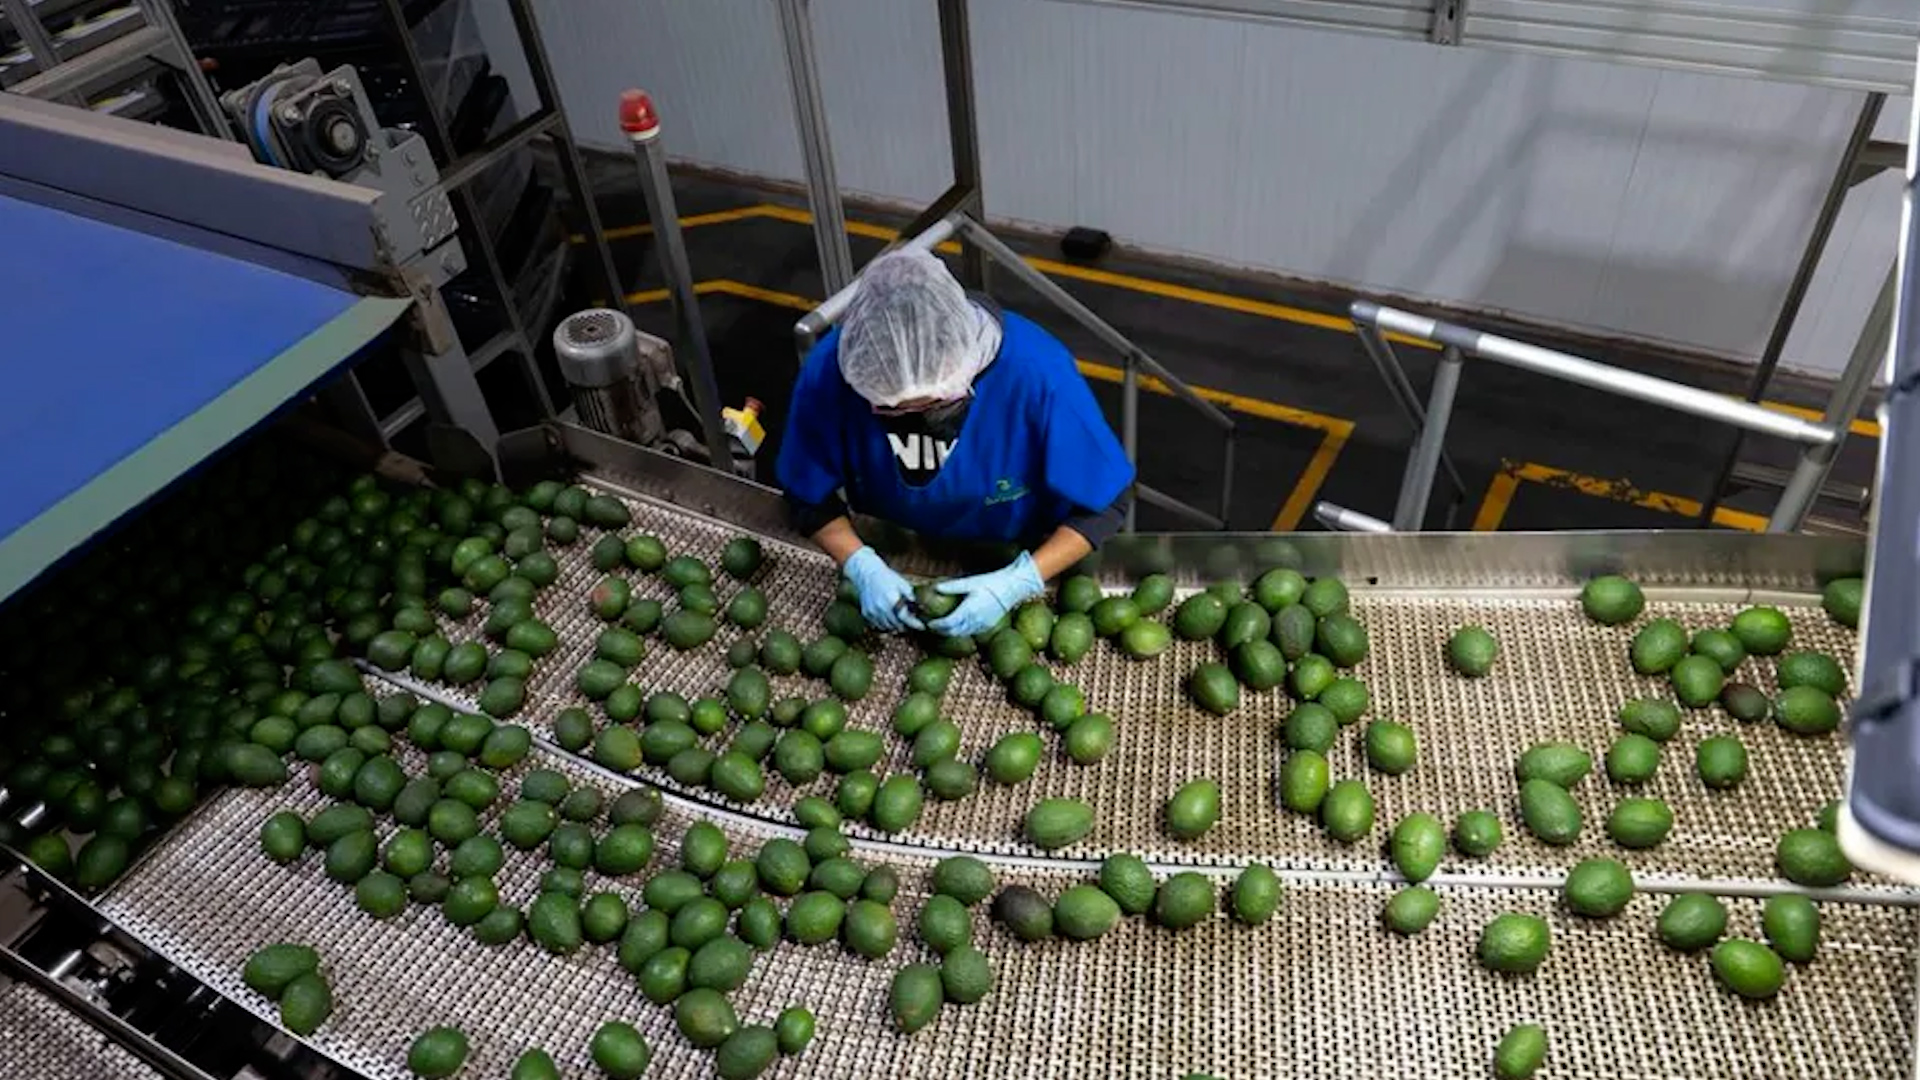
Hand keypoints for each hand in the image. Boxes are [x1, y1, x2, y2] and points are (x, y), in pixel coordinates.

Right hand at [842, 547, 922, 631]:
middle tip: (911, 622)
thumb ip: (910, 595)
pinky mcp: (866, 614)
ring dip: (895, 627)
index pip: (905, 618)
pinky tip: (890, 618)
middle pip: (897, 625)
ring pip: (887, 628)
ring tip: (901, 620)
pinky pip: (877, 625)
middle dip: (906, 626)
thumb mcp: (902, 583)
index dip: (915, 624)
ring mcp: (872, 612)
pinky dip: (885, 625)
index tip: (922, 626)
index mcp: (891, 600)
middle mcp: (881, 608)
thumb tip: (919, 606)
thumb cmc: (886, 577)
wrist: (867, 574)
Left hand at [929, 553, 1044, 637]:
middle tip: (931, 626)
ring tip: (941, 627)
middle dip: (941, 631)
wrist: (1012, 588)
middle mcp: (975, 621)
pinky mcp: (988, 626)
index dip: (936, 625)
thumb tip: (935, 587)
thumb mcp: (970, 582)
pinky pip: (971, 633)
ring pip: (962, 634)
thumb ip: (952, 587)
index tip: (928, 623)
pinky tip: (957, 626)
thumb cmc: (991, 583)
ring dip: (950, 633)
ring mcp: (982, 625)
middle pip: (953, 632)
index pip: (948, 624)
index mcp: (968, 610)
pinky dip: (961, 632)